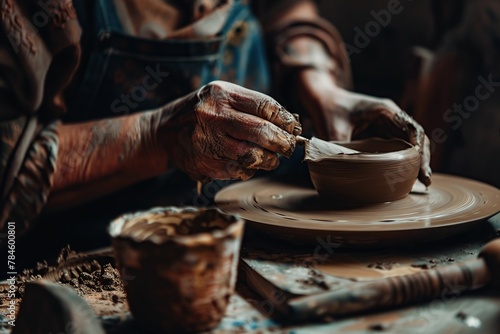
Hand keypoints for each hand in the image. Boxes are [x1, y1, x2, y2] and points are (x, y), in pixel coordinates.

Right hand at [155, 81, 301, 182]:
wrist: (164, 132)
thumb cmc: (202, 112)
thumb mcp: (222, 97)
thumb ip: (252, 106)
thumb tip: (290, 123)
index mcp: (221, 94)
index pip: (265, 107)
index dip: (286, 120)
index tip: (294, 128)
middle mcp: (213, 116)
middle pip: (262, 132)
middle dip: (283, 143)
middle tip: (289, 147)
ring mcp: (207, 142)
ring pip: (253, 156)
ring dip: (269, 160)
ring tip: (271, 157)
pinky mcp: (205, 165)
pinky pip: (240, 171)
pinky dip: (250, 170)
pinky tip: (247, 163)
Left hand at [297, 69, 431, 185]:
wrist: (322, 98)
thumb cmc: (328, 110)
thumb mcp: (333, 130)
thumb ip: (341, 148)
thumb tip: (348, 171)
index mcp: (384, 110)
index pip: (411, 128)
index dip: (419, 146)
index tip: (419, 164)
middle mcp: (391, 115)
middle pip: (416, 136)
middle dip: (423, 157)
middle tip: (425, 179)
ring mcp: (388, 123)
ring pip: (411, 142)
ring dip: (417, 160)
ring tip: (423, 181)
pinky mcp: (382, 132)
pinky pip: (399, 145)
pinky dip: (406, 159)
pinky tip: (408, 174)